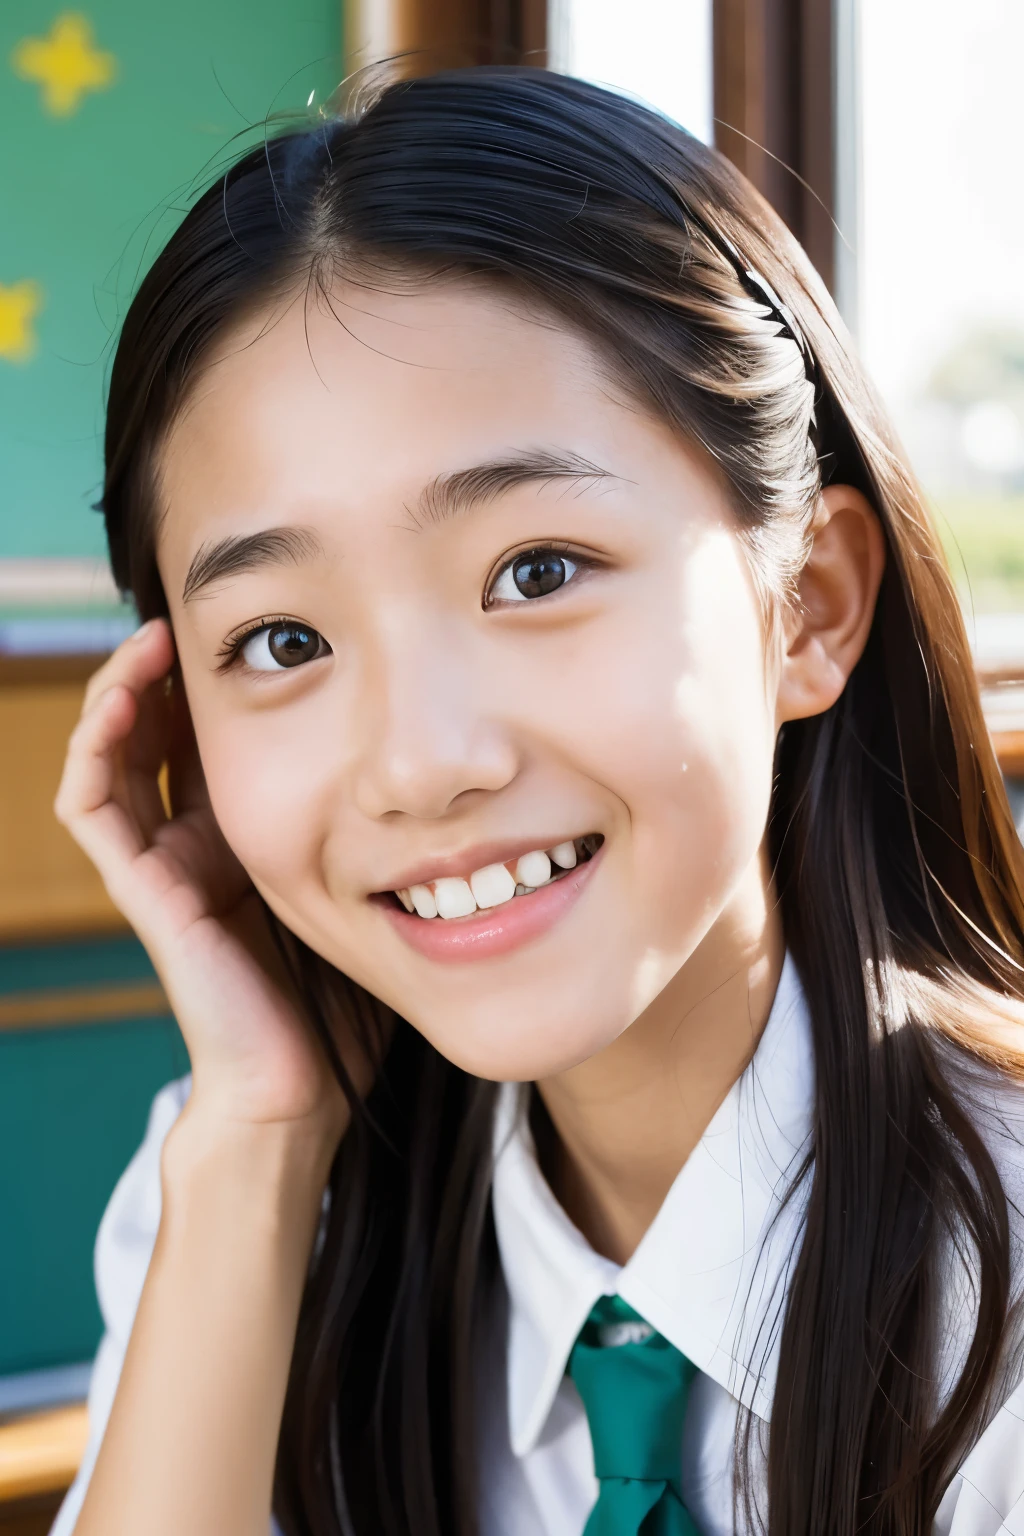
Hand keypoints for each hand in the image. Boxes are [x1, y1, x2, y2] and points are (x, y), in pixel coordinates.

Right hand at [56, 619, 353, 1141]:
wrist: (303, 1086)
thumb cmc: (343, 1001)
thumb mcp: (367, 889)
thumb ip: (380, 832)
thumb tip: (436, 766)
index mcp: (247, 836)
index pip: (213, 737)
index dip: (221, 681)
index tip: (259, 629)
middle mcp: (195, 842)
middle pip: (159, 732)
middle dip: (168, 671)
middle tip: (190, 616)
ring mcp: (161, 865)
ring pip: (114, 756)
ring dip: (122, 692)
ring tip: (148, 639)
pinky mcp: (141, 890)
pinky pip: (93, 807)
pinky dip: (95, 749)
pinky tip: (119, 702)